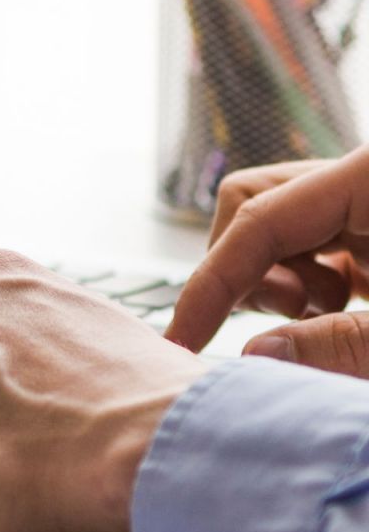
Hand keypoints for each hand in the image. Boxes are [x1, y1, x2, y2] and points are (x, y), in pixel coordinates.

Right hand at [166, 149, 368, 373]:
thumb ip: (345, 346)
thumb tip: (255, 352)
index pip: (260, 217)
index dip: (212, 282)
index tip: (182, 340)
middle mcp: (361, 179)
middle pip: (255, 206)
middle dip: (249, 271)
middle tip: (294, 317)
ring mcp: (364, 203)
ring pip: (276, 227)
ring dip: (283, 282)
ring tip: (335, 314)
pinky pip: (313, 245)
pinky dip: (308, 288)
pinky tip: (342, 312)